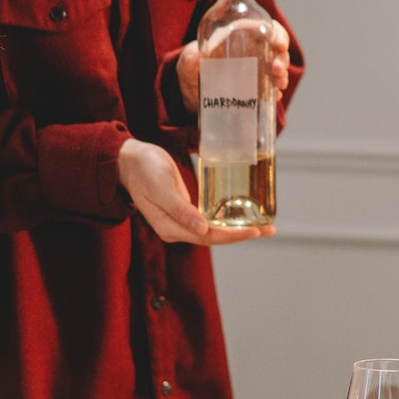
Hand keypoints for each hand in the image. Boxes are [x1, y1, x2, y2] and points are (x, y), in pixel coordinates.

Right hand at [117, 138, 271, 245]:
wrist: (130, 160)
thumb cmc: (144, 170)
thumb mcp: (162, 188)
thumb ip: (180, 210)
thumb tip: (202, 230)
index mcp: (170, 228)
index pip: (208, 237)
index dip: (233, 235)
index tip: (255, 231)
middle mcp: (177, 229)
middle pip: (215, 237)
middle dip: (241, 234)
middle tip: (269, 230)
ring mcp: (181, 221)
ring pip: (214, 231)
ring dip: (237, 229)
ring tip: (262, 227)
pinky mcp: (185, 210)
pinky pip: (209, 220)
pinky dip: (226, 220)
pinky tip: (240, 217)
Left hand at [176, 23, 291, 113]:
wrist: (191, 96)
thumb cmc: (190, 72)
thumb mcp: (186, 65)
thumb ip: (187, 60)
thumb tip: (194, 55)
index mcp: (236, 36)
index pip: (263, 27)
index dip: (277, 33)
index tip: (279, 45)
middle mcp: (249, 50)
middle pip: (275, 47)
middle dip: (282, 57)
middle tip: (277, 70)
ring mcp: (254, 68)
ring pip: (277, 65)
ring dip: (282, 74)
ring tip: (278, 84)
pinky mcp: (255, 86)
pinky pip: (272, 85)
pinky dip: (276, 90)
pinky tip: (275, 96)